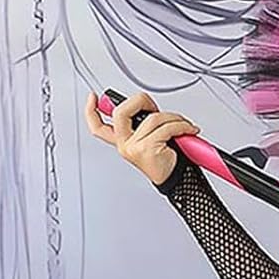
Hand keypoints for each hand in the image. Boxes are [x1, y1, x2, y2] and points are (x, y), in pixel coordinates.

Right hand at [83, 89, 199, 186]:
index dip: (91, 111)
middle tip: (154, 107)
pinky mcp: (146, 149)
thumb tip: (146, 105)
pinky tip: (188, 130)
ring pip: (153, 118)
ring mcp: (133, 147)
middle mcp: (124, 144)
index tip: (93, 97)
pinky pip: (167, 128)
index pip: (98, 126)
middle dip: (141, 101)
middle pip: (121, 112)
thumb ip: (144, 121)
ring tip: (183, 125)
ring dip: (174, 118)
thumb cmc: (167, 158)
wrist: (178, 180)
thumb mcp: (151, 136)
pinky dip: (182, 126)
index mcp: (122, 140)